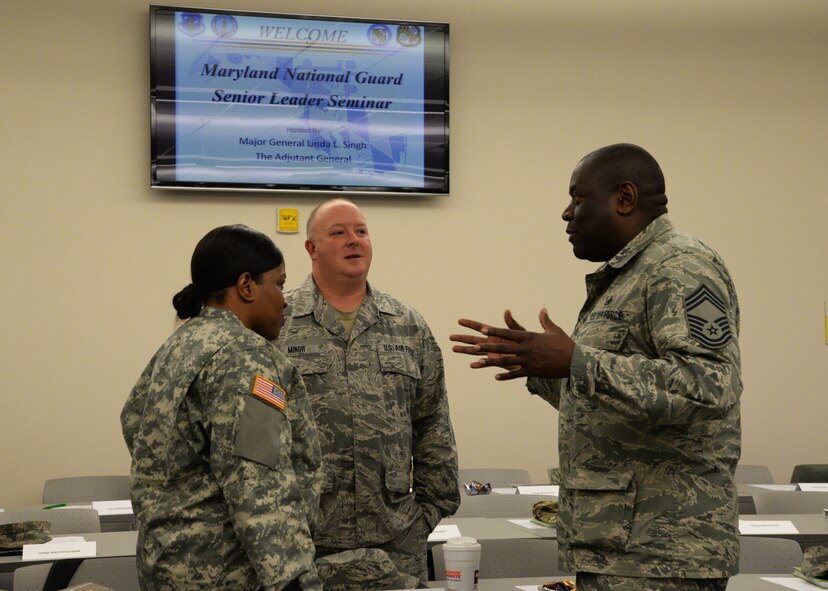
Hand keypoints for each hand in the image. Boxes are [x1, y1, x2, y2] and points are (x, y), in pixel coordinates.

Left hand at [450, 309, 574, 379]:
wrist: (575, 360)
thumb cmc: (565, 344)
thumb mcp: (554, 330)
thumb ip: (545, 320)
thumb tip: (543, 309)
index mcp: (530, 337)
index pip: (509, 333)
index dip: (495, 330)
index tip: (483, 328)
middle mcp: (526, 348)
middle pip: (504, 346)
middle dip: (488, 346)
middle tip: (475, 345)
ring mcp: (529, 360)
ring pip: (507, 360)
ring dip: (492, 361)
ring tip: (480, 361)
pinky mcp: (533, 371)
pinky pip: (517, 374)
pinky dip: (506, 376)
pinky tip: (495, 377)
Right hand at [450, 310, 524, 369]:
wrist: (530, 356)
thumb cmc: (526, 342)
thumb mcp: (518, 332)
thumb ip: (512, 323)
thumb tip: (507, 311)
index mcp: (494, 333)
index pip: (480, 327)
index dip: (470, 324)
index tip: (459, 320)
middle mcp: (490, 343)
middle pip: (473, 340)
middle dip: (462, 338)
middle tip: (450, 337)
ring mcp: (491, 353)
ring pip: (475, 351)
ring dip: (465, 350)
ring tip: (453, 348)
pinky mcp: (495, 362)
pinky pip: (485, 363)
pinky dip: (479, 364)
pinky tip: (472, 365)